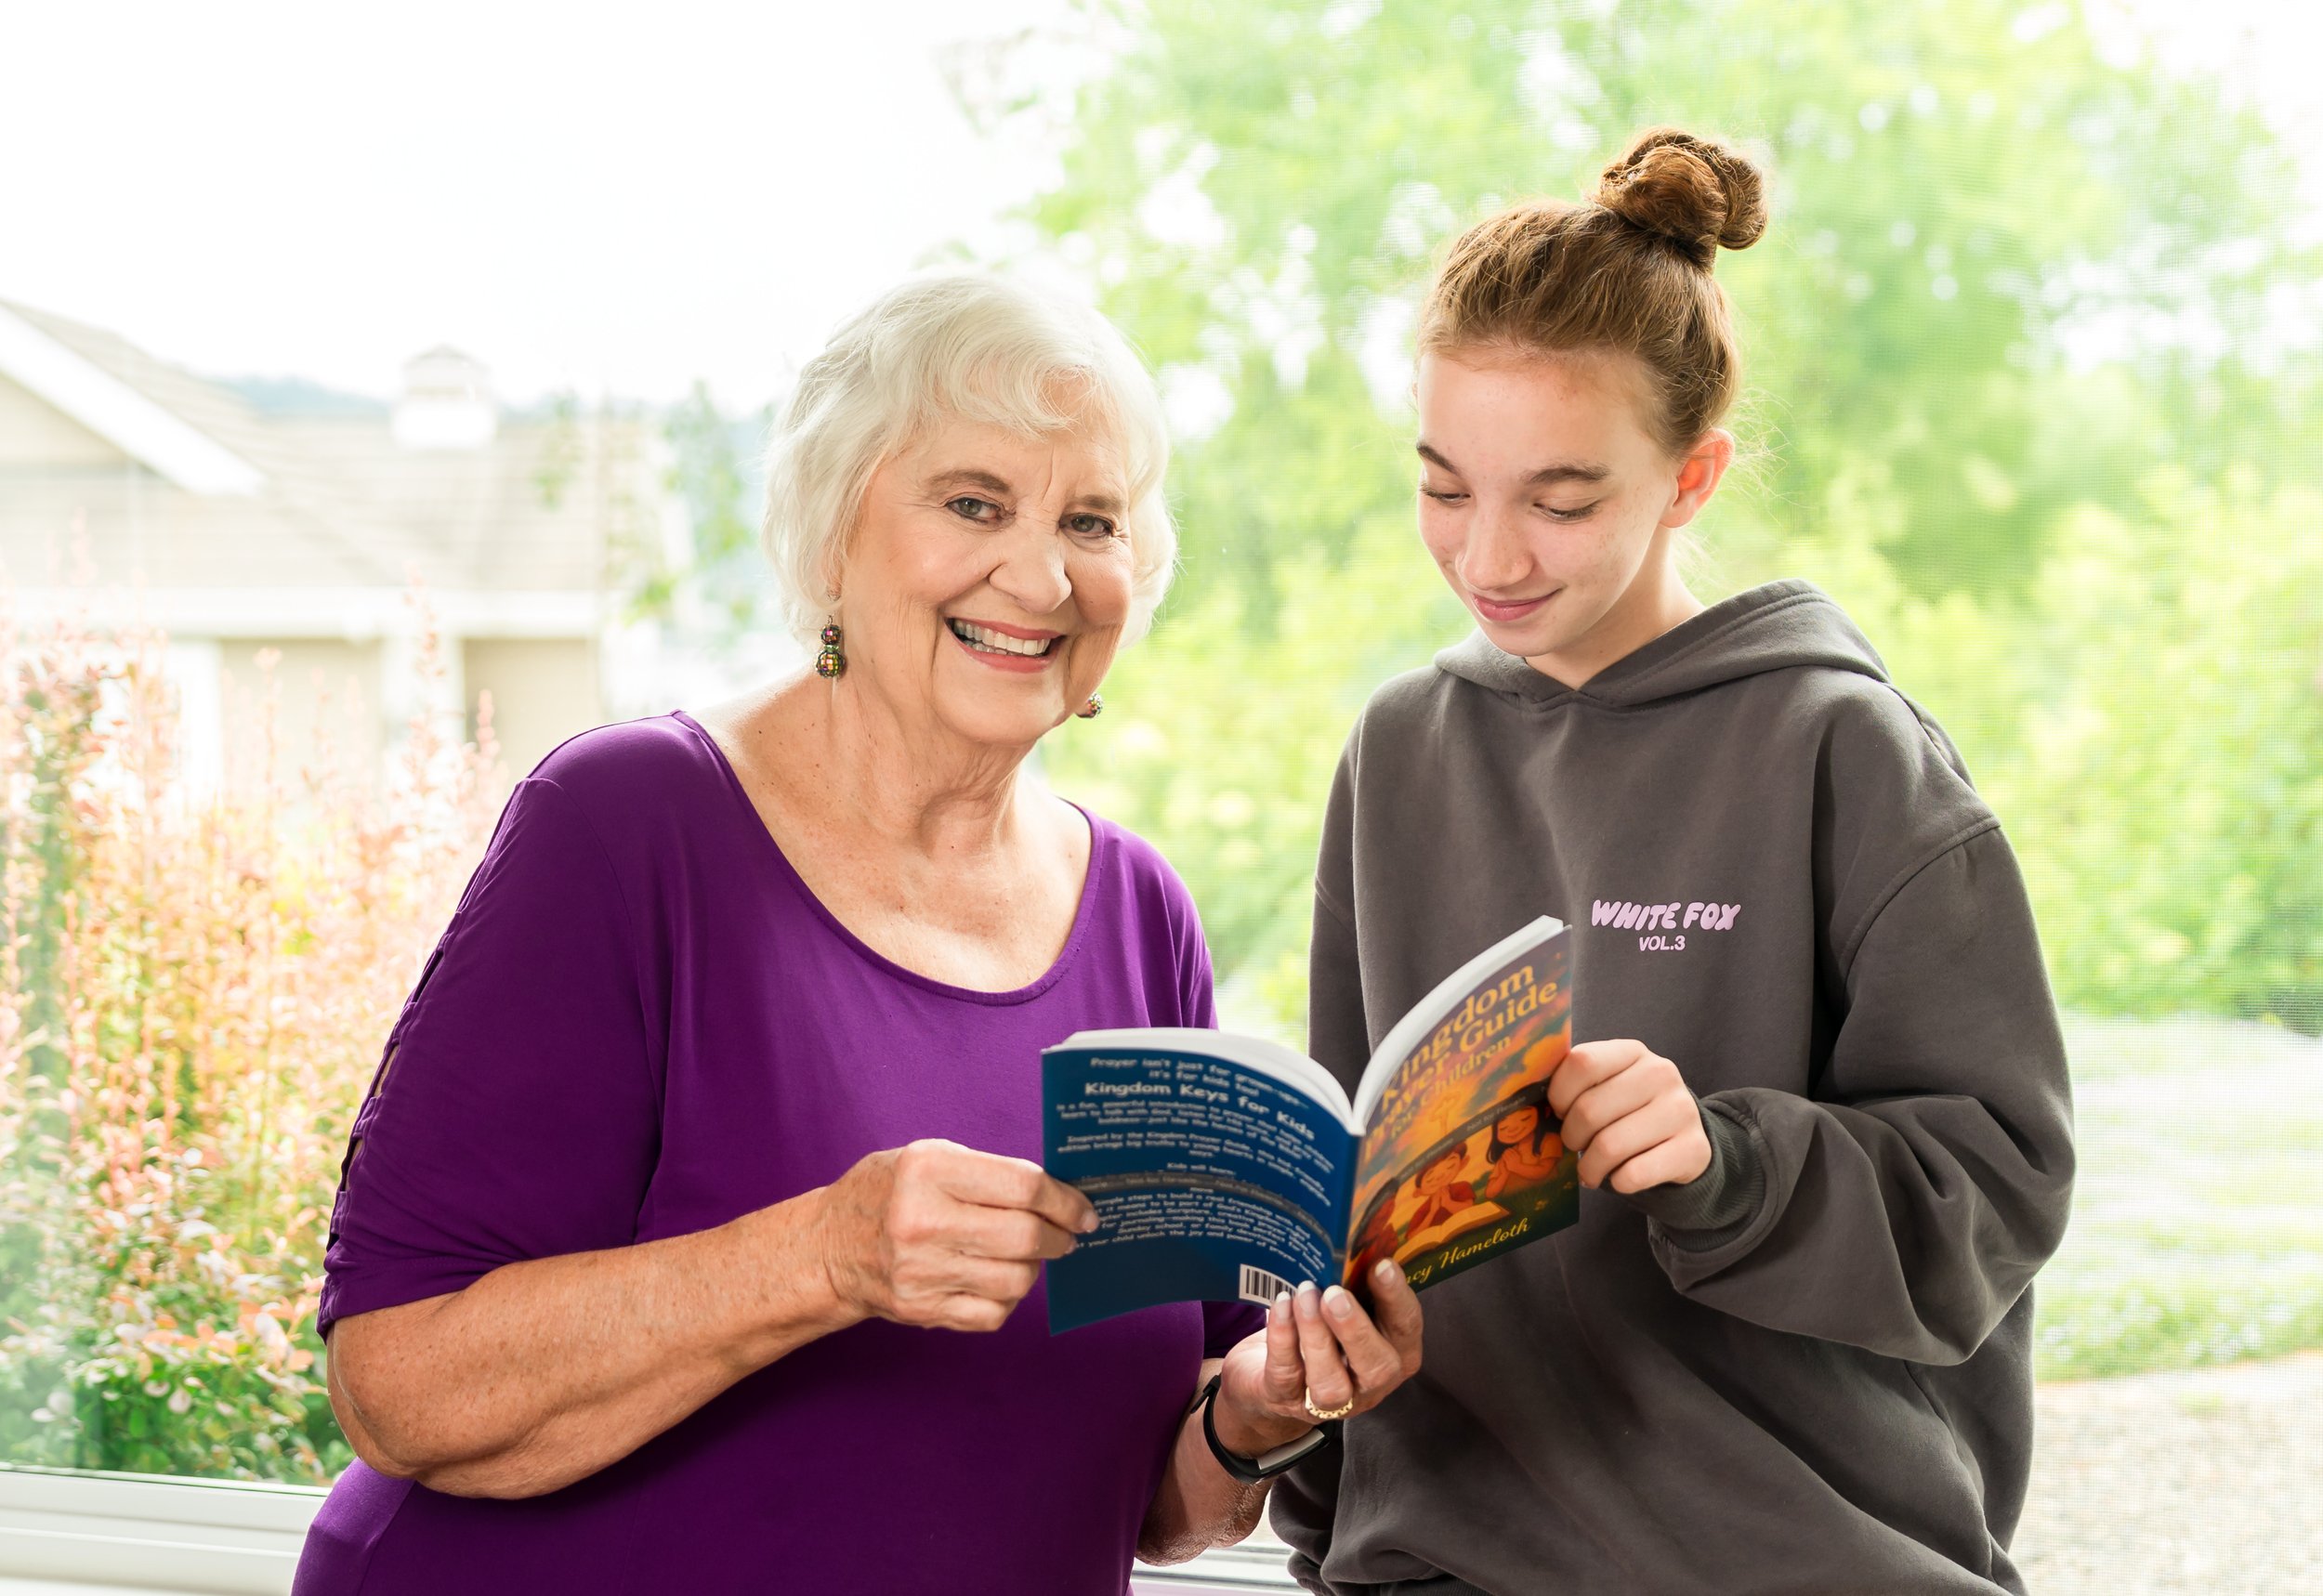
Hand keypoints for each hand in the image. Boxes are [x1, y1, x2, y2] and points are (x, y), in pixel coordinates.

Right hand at [810, 1138, 1096, 1332]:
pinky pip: (994, 1313)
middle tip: (1067, 1235)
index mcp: (928, 1170)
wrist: (829, 1248)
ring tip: (1027, 1255)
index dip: (1065, 1200)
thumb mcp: (927, 1156)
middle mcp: (923, 1221)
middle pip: (1024, 1236)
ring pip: (1016, 1279)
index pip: (1022, 1185)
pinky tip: (998, 1280)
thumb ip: (987, 1171)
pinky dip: (1008, 1298)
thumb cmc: (887, 1192)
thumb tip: (1058, 1193)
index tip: (1084, 1211)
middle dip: (1059, 1237)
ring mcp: (921, 1271)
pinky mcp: (922, 1309)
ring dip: (1034, 1268)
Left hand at [1209, 1261, 1423, 1456]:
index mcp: (1394, 1353)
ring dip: (1317, 1336)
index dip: (1396, 1298)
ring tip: (1304, 1295)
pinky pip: (1287, 1373)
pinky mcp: (1286, 1400)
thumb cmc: (1322, 1333)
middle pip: (1377, 1367)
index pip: (1406, 1328)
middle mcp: (1368, 1384)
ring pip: (1331, 1382)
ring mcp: (1329, 1402)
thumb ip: (1357, 1287)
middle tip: (1336, 1294)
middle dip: (1356, 1329)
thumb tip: (1352, 1243)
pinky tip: (1280, 1306)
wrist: (1271, 1380)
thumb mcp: (1345, 1311)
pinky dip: (1283, 1338)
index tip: (1382, 1265)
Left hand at [1549, 1038, 1711, 1193]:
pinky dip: (1617, 1183)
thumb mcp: (1607, 1085)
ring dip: (1590, 1167)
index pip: (1581, 1063)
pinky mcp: (1692, 1149)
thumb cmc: (1629, 1112)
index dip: (1559, 1094)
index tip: (1559, 1111)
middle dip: (1571, 1137)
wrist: (1684, 1140)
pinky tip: (1618, 1178)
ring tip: (1591, 1169)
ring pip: (1609, 1146)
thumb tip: (1528, 1099)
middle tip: (1575, 1146)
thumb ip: (1575, 1083)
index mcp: (1632, 1051)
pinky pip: (1634, 1175)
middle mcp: (1660, 1074)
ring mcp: (1681, 1110)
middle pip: (1589, 1109)